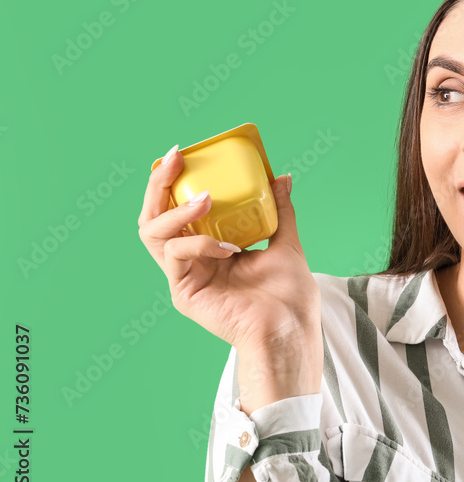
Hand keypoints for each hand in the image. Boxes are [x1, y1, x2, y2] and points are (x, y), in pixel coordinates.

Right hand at [137, 146, 322, 408]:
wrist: (291, 327)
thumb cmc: (289, 294)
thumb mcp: (285, 242)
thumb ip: (280, 211)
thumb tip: (282, 177)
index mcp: (209, 248)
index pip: (177, 209)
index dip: (172, 181)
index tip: (182, 153)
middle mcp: (191, 260)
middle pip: (154, 216)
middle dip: (160, 185)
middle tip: (177, 159)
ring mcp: (184, 275)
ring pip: (153, 234)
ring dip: (178, 210)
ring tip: (208, 199)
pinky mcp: (183, 291)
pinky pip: (177, 255)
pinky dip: (200, 243)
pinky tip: (227, 247)